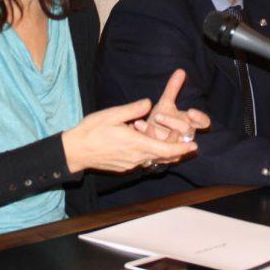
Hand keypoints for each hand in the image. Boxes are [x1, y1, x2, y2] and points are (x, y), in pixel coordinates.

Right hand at [61, 99, 198, 173]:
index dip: (181, 149)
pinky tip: (145, 143)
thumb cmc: (92, 130)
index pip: (165, 151)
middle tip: (189, 144)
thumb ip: (133, 109)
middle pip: (162, 157)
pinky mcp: (123, 166)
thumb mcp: (112, 114)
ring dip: (161, 151)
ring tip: (169, 141)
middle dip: (176, 151)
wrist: (75, 150)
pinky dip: (148, 153)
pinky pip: (141, 160)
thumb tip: (148, 103)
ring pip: (152, 159)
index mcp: (135, 144)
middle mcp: (135, 157)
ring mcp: (129, 164)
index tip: (194, 147)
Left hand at [133, 69, 210, 145]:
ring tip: (139, 123)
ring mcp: (174, 147)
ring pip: (170, 142)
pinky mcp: (162, 156)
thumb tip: (180, 71)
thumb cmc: (160, 118)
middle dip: (172, 122)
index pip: (203, 122)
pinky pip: (156, 151)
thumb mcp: (166, 103)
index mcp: (189, 123)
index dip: (199, 118)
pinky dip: (146, 139)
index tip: (190, 111)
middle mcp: (184, 136)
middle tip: (158, 115)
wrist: (148, 136)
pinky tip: (136, 130)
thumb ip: (173, 89)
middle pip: (185, 131)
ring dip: (155, 132)